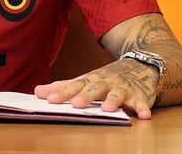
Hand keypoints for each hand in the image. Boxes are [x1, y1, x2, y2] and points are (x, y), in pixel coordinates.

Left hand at [34, 58, 158, 118]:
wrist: (139, 65)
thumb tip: (37, 91)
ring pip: (117, 94)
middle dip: (86, 96)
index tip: (49, 100)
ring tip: (107, 109)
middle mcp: (105, 82)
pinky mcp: (139, 95)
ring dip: (113, 101)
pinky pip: (142, 102)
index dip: (62, 93)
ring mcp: (123, 88)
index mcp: (90, 80)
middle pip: (94, 89)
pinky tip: (144, 115)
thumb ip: (63, 87)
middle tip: (76, 104)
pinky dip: (143, 108)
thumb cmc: (106, 78)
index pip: (74, 86)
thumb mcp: (85, 80)